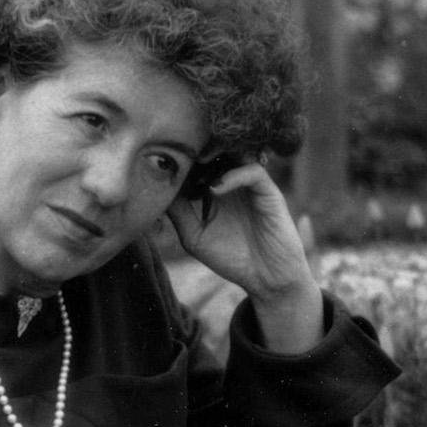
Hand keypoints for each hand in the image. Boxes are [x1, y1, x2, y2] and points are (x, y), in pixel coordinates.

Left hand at [163, 161, 322, 353]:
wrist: (266, 278)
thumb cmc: (231, 258)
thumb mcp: (193, 236)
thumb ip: (177, 212)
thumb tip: (157, 190)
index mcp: (215, 188)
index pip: (199, 160)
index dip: (183, 158)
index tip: (166, 165)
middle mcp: (234, 181)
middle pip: (217, 149)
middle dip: (198, 148)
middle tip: (180, 155)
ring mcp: (252, 185)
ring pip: (237, 151)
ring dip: (217, 153)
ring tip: (197, 161)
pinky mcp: (269, 192)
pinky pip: (253, 171)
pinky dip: (233, 175)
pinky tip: (215, 189)